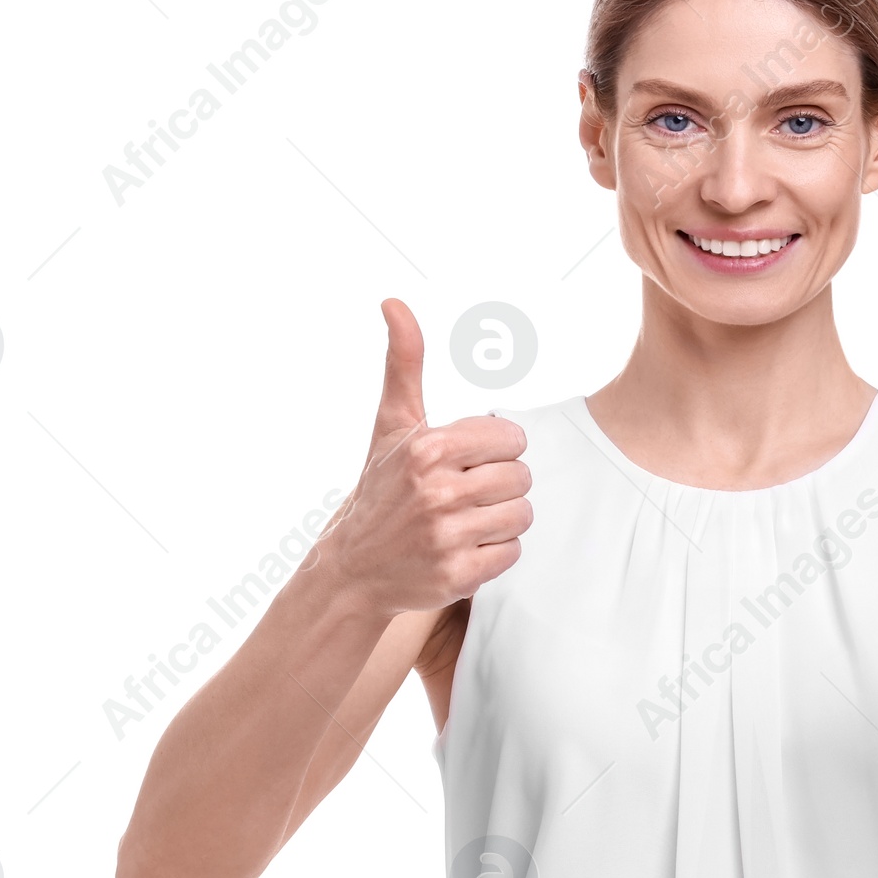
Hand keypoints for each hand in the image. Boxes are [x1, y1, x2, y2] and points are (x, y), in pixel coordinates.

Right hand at [318, 298, 531, 616]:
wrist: (355, 567)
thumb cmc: (381, 488)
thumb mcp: (392, 423)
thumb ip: (403, 363)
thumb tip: (394, 302)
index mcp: (428, 448)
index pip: (511, 438)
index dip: (495, 449)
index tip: (466, 461)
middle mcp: (437, 492)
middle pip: (522, 477)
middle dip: (500, 484)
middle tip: (466, 494)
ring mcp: (447, 537)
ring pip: (521, 515)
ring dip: (500, 519)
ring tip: (466, 520)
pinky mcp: (459, 576)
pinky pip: (512, 553)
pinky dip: (494, 552)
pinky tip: (464, 547)